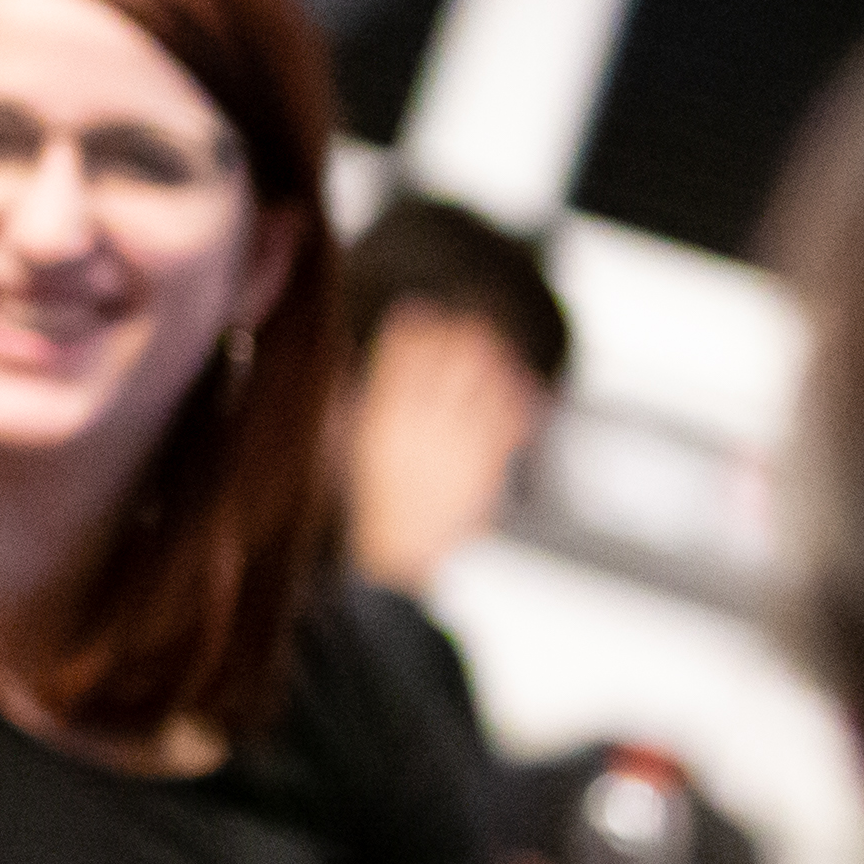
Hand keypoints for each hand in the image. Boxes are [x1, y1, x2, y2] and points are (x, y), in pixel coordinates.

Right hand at [337, 311, 548, 591]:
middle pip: (448, 359)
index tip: (419, 311)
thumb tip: (345, 357)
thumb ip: (347, 401)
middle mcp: (423, 425)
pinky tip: (519, 383)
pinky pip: (507, 419)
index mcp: (384, 418)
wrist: (401, 552)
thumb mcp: (346, 447)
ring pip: (483, 382)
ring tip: (492, 343)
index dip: (413, 327)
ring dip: (490, 357)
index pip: (402, 356)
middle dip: (458, 333)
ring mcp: (458, 443)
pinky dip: (516, 397)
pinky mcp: (486, 463)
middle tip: (464, 321)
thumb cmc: (374, 502)